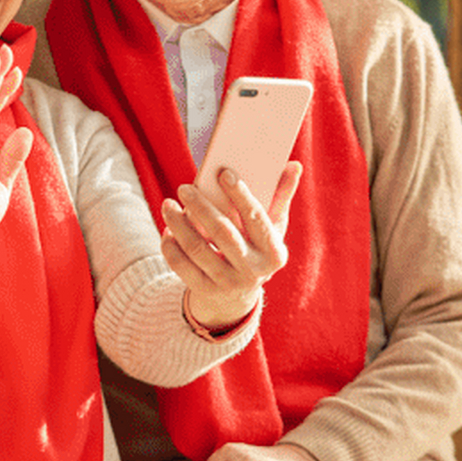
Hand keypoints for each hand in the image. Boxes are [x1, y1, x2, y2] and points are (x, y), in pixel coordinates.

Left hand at [161, 161, 301, 329]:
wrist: (237, 295)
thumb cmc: (256, 248)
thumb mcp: (272, 229)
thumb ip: (281, 197)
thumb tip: (294, 165)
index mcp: (274, 253)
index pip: (257, 218)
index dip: (241, 194)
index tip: (223, 173)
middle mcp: (253, 272)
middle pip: (223, 233)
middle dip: (202, 207)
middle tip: (184, 188)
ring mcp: (228, 284)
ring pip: (197, 249)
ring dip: (179, 224)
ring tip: (168, 204)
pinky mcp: (204, 290)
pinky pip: (181, 266)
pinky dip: (171, 246)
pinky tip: (168, 229)